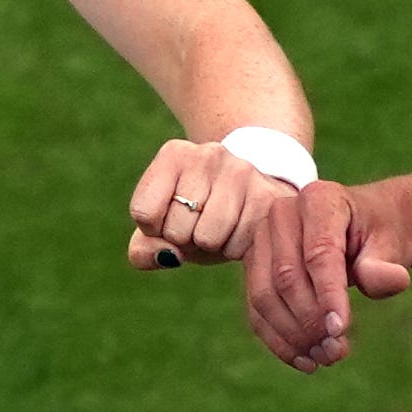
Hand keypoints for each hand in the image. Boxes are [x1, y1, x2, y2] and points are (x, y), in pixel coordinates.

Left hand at [122, 134, 274, 272]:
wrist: (252, 192)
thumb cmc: (198, 213)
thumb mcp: (163, 226)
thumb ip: (144, 250)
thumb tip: (169, 257)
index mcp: (174, 154)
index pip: (145, 212)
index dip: (155, 230)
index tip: (169, 218)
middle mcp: (207, 155)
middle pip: (175, 230)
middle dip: (184, 239)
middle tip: (200, 223)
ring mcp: (241, 172)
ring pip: (207, 239)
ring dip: (211, 246)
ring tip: (220, 227)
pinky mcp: (267, 197)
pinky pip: (236, 247)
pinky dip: (234, 249)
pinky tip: (241, 229)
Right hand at [241, 172, 411, 368]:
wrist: (364, 229)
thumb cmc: (379, 234)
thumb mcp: (393, 243)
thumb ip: (387, 263)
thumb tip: (392, 280)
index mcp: (319, 200)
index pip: (318, 254)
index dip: (328, 296)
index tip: (341, 331)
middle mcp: (281, 214)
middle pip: (285, 277)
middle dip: (310, 322)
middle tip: (337, 352)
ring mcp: (261, 240)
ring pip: (264, 297)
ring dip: (293, 336)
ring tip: (325, 358)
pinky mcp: (253, 267)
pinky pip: (256, 311)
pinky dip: (278, 341)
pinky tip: (305, 361)